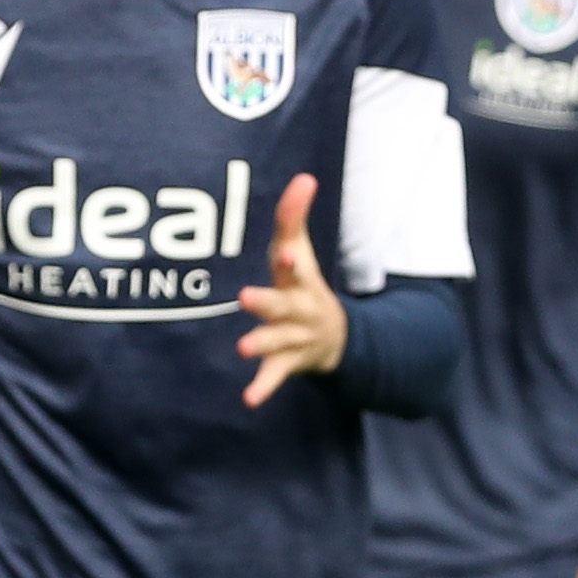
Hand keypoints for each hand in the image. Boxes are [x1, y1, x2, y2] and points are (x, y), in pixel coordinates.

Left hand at [235, 170, 344, 408]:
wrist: (335, 336)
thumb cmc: (303, 285)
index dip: (291, 259)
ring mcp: (295, 337)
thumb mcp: (300, 252)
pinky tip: (249, 400)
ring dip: (262, 343)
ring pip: (278, 341)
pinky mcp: (288, 362)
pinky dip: (264, 387)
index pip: (295, 267)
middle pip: (283, 305)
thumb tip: (305, 178)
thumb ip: (294, 216)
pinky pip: (276, 375)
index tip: (287, 252)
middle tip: (245, 296)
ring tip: (242, 348)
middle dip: (266, 302)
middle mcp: (300, 309)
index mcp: (299, 280)